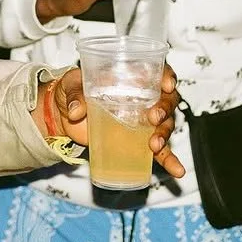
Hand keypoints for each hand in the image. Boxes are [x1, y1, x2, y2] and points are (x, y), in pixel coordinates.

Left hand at [33, 65, 184, 177]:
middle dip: (165, 108)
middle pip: (166, 99)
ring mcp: (143, 120)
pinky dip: (169, 160)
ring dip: (164, 134)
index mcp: (131, 75)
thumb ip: (74, 94)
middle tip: (154, 117)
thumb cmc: (72, 90)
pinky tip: (178, 170)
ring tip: (154, 144)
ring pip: (165, 125)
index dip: (167, 75)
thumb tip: (76, 111)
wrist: (63, 115)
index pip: (158, 70)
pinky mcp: (139, 140)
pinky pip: (159, 151)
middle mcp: (144, 96)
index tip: (166, 84)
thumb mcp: (70, 84)